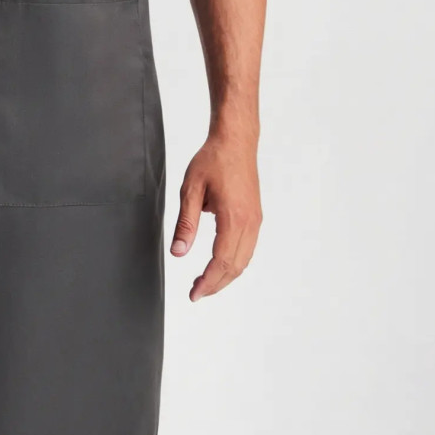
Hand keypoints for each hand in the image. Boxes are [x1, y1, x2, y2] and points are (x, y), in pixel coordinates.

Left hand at [171, 131, 261, 301]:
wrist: (235, 141)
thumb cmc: (213, 160)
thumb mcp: (191, 189)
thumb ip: (186, 223)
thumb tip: (178, 252)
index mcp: (234, 218)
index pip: (221, 261)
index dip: (208, 282)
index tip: (194, 294)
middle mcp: (250, 223)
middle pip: (235, 266)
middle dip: (216, 284)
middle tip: (196, 293)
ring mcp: (255, 220)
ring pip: (244, 260)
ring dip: (226, 275)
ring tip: (205, 282)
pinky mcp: (255, 216)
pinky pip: (247, 248)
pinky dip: (234, 262)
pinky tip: (219, 263)